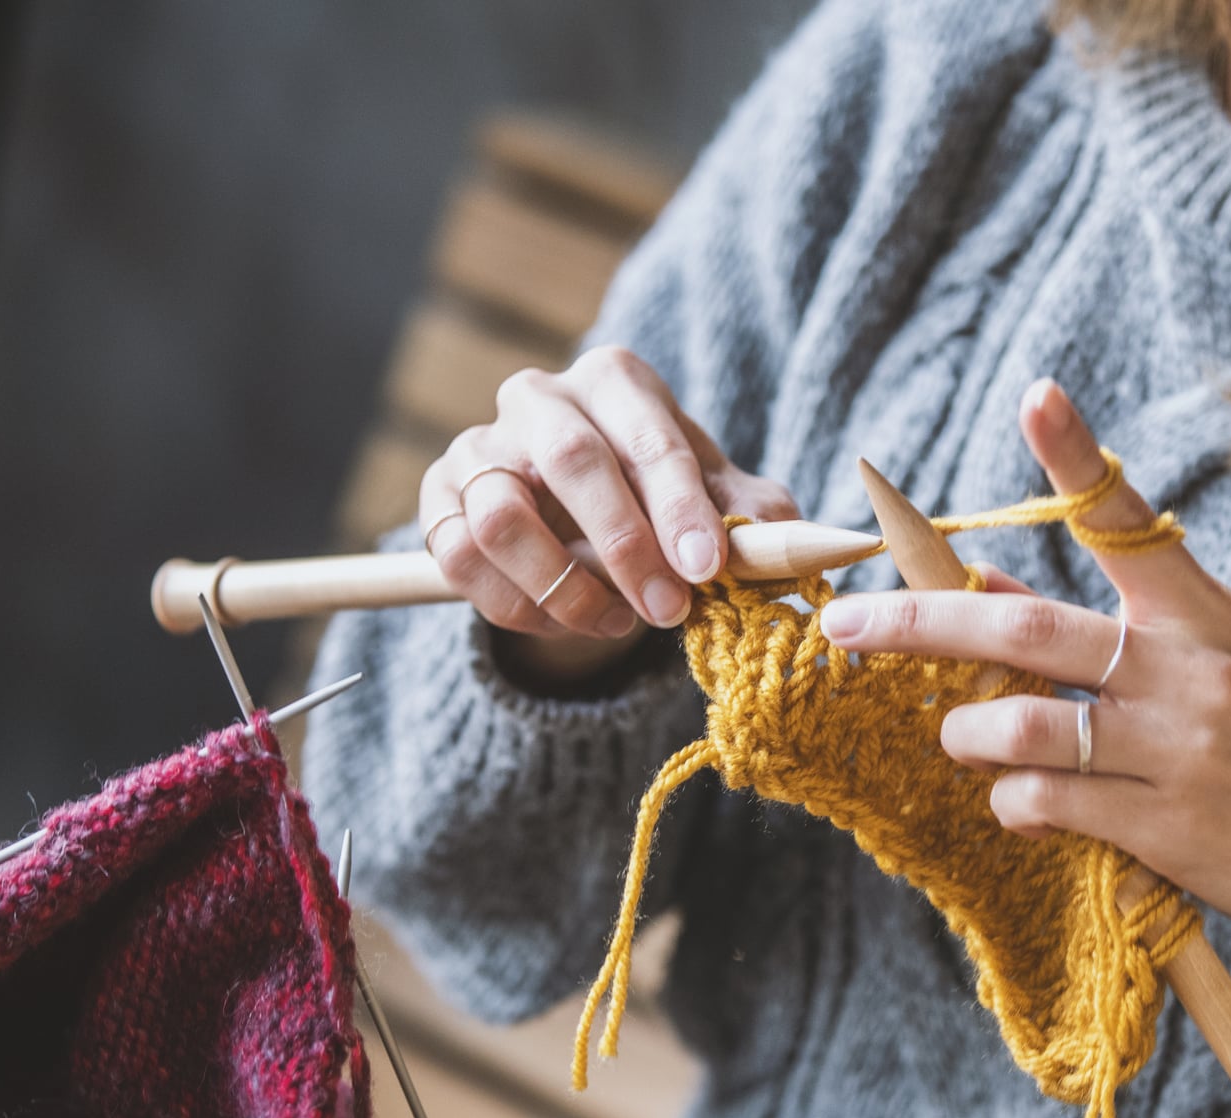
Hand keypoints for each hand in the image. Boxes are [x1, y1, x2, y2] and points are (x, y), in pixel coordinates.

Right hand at [420, 347, 798, 681]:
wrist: (584, 516)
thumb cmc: (665, 500)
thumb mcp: (720, 502)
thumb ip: (755, 519)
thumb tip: (791, 550)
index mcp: (616, 381)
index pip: (647, 436)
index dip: (679, 507)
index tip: (708, 569)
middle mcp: (540, 397)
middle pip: (571, 462)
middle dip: (625, 546)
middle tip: (668, 610)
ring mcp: (479, 445)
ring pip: (500, 516)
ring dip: (565, 586)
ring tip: (620, 622)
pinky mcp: (438, 497)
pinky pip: (458, 557)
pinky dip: (515, 605)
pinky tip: (565, 623)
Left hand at [817, 380, 1230, 1022]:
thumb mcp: (1208, 662)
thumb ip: (1106, 626)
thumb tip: (989, 590)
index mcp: (1200, 612)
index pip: (1129, 520)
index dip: (1079, 457)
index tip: (1035, 395)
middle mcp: (1190, 669)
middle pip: (1028, 631)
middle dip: (920, 624)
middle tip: (846, 625)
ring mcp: (1179, 749)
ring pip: (1023, 727)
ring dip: (967, 735)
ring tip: (960, 738)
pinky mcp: (1167, 827)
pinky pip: (1046, 801)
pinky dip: (1012, 801)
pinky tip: (1023, 803)